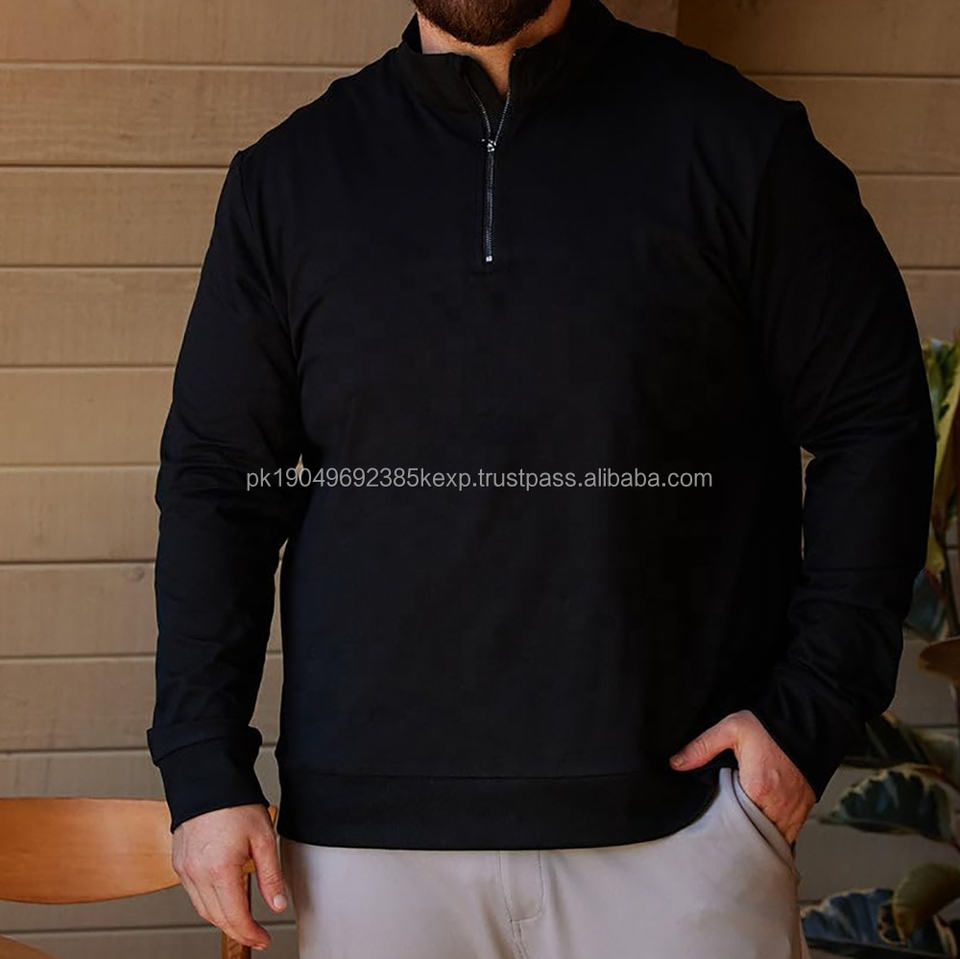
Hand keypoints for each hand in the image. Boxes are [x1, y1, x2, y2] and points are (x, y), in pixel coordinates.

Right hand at [172, 803, 287, 950]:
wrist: (207, 781)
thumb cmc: (235, 804)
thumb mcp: (264, 838)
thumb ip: (271, 876)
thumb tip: (277, 905)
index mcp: (220, 869)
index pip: (235, 916)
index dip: (251, 933)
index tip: (264, 939)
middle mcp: (197, 874)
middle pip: (216, 918)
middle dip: (238, 931)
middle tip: (257, 935)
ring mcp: (184, 870)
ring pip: (203, 909)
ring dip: (223, 919)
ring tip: (243, 920)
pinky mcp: (179, 863)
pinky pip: (193, 894)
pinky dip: (209, 903)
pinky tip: (224, 898)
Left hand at [669, 709, 815, 844]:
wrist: (806, 726)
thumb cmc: (770, 728)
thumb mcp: (732, 728)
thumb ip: (702, 746)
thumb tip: (676, 763)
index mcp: (757, 787)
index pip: (732, 819)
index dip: (720, 822)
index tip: (711, 820)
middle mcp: (777, 805)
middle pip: (752, 834)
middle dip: (737, 836)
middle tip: (723, 833)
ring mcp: (792, 812)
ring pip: (771, 840)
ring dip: (756, 838)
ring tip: (741, 835)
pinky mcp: (802, 813)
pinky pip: (788, 838)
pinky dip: (774, 838)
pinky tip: (762, 833)